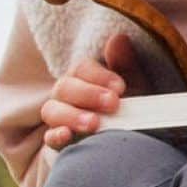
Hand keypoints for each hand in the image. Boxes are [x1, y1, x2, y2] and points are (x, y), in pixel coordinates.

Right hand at [39, 30, 135, 147]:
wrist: (136, 148)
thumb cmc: (135, 114)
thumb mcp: (138, 90)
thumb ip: (127, 67)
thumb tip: (119, 38)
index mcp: (86, 79)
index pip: (81, 69)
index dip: (99, 75)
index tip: (120, 88)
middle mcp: (68, 97)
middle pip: (65, 87)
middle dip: (89, 94)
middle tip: (113, 104)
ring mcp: (61, 119)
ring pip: (52, 110)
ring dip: (72, 115)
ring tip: (95, 124)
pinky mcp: (60, 143)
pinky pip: (49, 138)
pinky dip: (56, 135)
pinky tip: (67, 135)